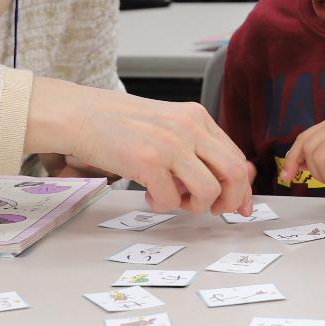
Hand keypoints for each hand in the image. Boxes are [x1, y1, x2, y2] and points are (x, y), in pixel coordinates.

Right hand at [26, 77, 252, 215]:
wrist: (82, 115)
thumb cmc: (121, 124)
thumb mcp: (168, 125)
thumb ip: (195, 147)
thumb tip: (226, 180)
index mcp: (197, 117)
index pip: (235, 156)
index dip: (242, 187)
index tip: (239, 205)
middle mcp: (189, 128)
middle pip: (233, 172)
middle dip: (229, 200)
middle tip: (214, 210)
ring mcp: (170, 144)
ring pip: (208, 190)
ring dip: (195, 206)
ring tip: (175, 199)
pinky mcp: (148, 162)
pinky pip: (172, 200)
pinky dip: (164, 205)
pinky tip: (149, 194)